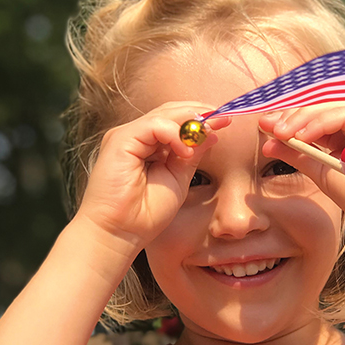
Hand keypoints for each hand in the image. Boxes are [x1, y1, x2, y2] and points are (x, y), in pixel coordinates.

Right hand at [76, 103, 230, 254]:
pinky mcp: (119, 140)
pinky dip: (174, 134)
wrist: (118, 234)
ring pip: (163, 114)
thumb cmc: (143, 214)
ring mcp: (126, 136)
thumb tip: (211, 135)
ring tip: (209, 132)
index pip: (176, 120)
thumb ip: (191, 156)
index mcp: (147, 144)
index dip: (201, 119)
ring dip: (190, 121)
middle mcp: (135, 136)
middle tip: (224, 119)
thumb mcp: (177, 179)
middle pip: (171, 111)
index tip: (225, 122)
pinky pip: (153, 125)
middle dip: (200, 113)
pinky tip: (185, 151)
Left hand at [258, 102, 344, 226]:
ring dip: (301, 119)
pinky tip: (301, 136)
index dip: (289, 119)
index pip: (314, 116)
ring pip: (328, 108)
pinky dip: (319, 124)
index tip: (265, 126)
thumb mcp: (319, 170)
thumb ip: (296, 154)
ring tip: (280, 132)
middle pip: (319, 108)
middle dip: (291, 116)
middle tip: (267, 126)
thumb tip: (267, 143)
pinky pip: (342, 114)